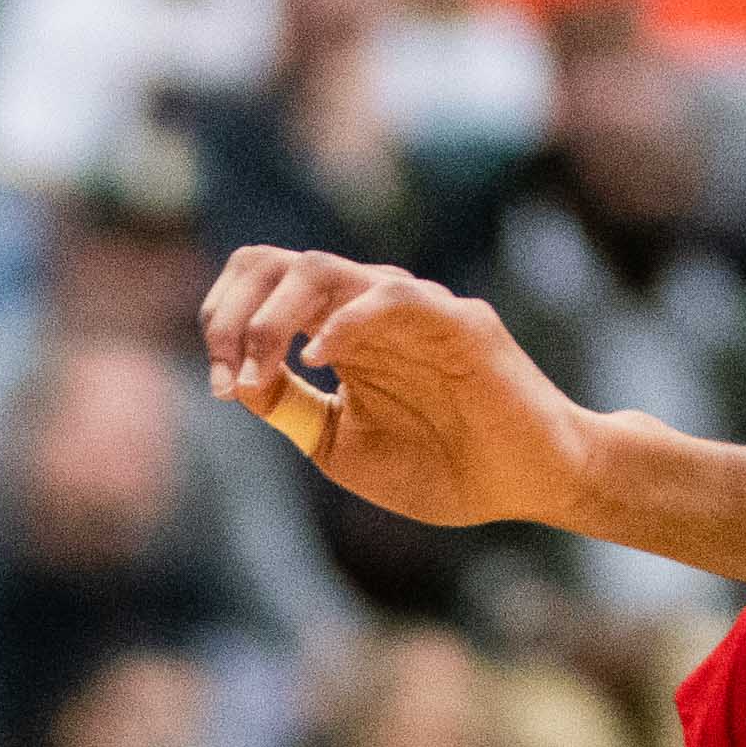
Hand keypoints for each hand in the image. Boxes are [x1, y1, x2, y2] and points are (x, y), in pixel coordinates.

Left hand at [193, 249, 602, 533]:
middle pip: (275, 263)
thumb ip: (291, 409)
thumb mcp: (340, 446)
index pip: (259, 286)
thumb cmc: (442, 466)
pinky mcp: (458, 322)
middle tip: (226, 376)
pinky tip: (316, 358)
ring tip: (256, 372)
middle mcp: (367, 309)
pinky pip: (393, 295)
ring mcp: (413, 309)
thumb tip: (237, 382)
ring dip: (272, 318)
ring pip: (321, 269)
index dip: (222, 326)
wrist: (525, 483)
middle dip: (233, 315)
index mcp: (337, 332)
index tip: (220, 390)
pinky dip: (345, 320)